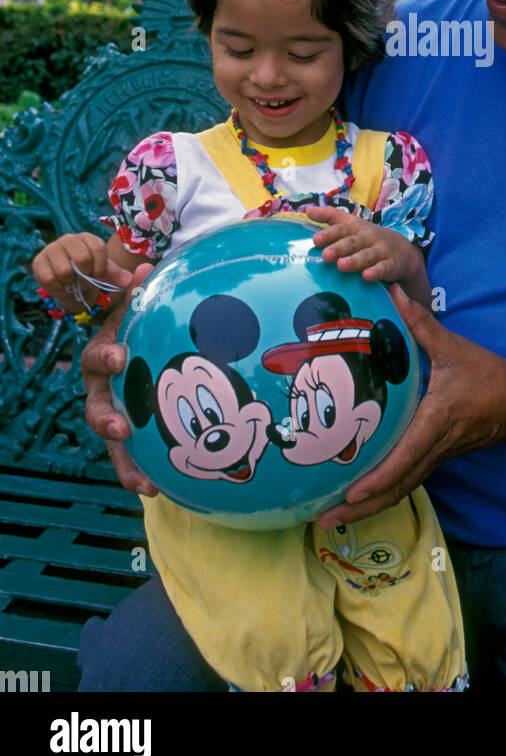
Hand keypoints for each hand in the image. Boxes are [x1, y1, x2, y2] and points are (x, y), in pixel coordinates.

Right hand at [32, 233, 138, 311]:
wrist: (69, 282)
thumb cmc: (89, 274)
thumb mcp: (106, 273)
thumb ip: (119, 276)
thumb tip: (129, 281)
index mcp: (87, 238)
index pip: (98, 247)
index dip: (100, 266)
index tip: (98, 274)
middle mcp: (68, 239)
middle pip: (82, 257)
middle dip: (85, 275)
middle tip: (83, 278)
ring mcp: (51, 248)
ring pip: (65, 270)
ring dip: (70, 282)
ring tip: (71, 281)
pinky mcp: (38, 261)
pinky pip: (49, 278)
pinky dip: (57, 287)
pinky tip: (60, 285)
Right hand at [81, 262, 159, 495]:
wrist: (138, 336)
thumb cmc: (139, 319)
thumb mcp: (138, 303)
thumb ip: (140, 290)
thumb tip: (145, 266)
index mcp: (104, 354)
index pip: (98, 355)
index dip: (106, 355)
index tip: (119, 356)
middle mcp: (103, 387)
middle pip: (96, 407)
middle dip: (107, 420)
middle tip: (122, 429)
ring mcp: (115, 411)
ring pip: (113, 441)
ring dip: (125, 462)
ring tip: (144, 483)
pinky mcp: (130, 431)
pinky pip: (132, 455)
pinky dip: (141, 471)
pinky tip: (158, 489)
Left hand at [300, 205, 418, 284]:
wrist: (400, 248)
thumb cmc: (367, 236)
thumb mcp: (350, 224)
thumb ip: (329, 216)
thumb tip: (307, 209)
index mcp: (356, 228)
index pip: (341, 229)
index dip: (329, 234)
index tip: (316, 240)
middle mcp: (368, 237)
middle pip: (353, 242)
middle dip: (340, 248)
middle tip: (326, 255)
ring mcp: (380, 251)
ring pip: (367, 256)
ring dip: (355, 261)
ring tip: (341, 266)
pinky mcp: (390, 264)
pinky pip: (383, 268)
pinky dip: (376, 272)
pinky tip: (366, 276)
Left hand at [315, 284, 505, 527]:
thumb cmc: (488, 375)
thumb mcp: (454, 347)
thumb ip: (421, 322)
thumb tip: (393, 292)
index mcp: (437, 420)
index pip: (406, 456)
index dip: (379, 477)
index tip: (352, 493)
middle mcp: (435, 446)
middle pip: (397, 486)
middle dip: (361, 507)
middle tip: (324, 520)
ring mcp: (436, 456)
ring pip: (401, 489)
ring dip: (368, 507)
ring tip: (330, 518)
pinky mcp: (437, 458)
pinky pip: (407, 481)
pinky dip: (383, 493)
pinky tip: (359, 498)